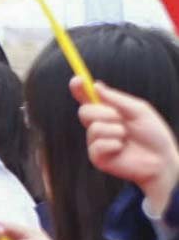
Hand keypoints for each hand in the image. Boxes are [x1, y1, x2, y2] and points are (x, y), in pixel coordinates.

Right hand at [79, 79, 178, 213]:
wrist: (161, 160)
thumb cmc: (153, 135)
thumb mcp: (139, 110)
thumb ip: (116, 99)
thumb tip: (95, 86)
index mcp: (109, 112)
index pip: (88, 99)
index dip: (79, 88)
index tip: (77, 79)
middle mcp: (100, 125)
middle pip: (84, 111)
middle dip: (103, 113)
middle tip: (120, 118)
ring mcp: (96, 141)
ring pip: (94, 128)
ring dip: (115, 130)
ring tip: (127, 138)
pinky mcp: (97, 157)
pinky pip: (97, 145)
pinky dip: (113, 144)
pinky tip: (122, 149)